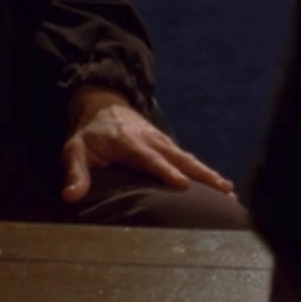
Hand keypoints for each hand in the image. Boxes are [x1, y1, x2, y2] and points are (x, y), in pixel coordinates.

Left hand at [61, 89, 234, 202]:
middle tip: (223, 190)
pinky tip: (222, 186)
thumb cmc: (89, 135)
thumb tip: (70, 197)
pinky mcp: (168, 145)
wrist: (103, 105)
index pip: (150, 159)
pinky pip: (189, 160)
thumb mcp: (75, 151)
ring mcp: (163, 141)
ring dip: (210, 174)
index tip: (184, 185)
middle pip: (180, 158)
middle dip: (202, 174)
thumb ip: (75, 173)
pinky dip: (206, 172)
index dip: (166, 171)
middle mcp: (152, 140)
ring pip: (189, 159)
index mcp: (129, 142)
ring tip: (230, 191)